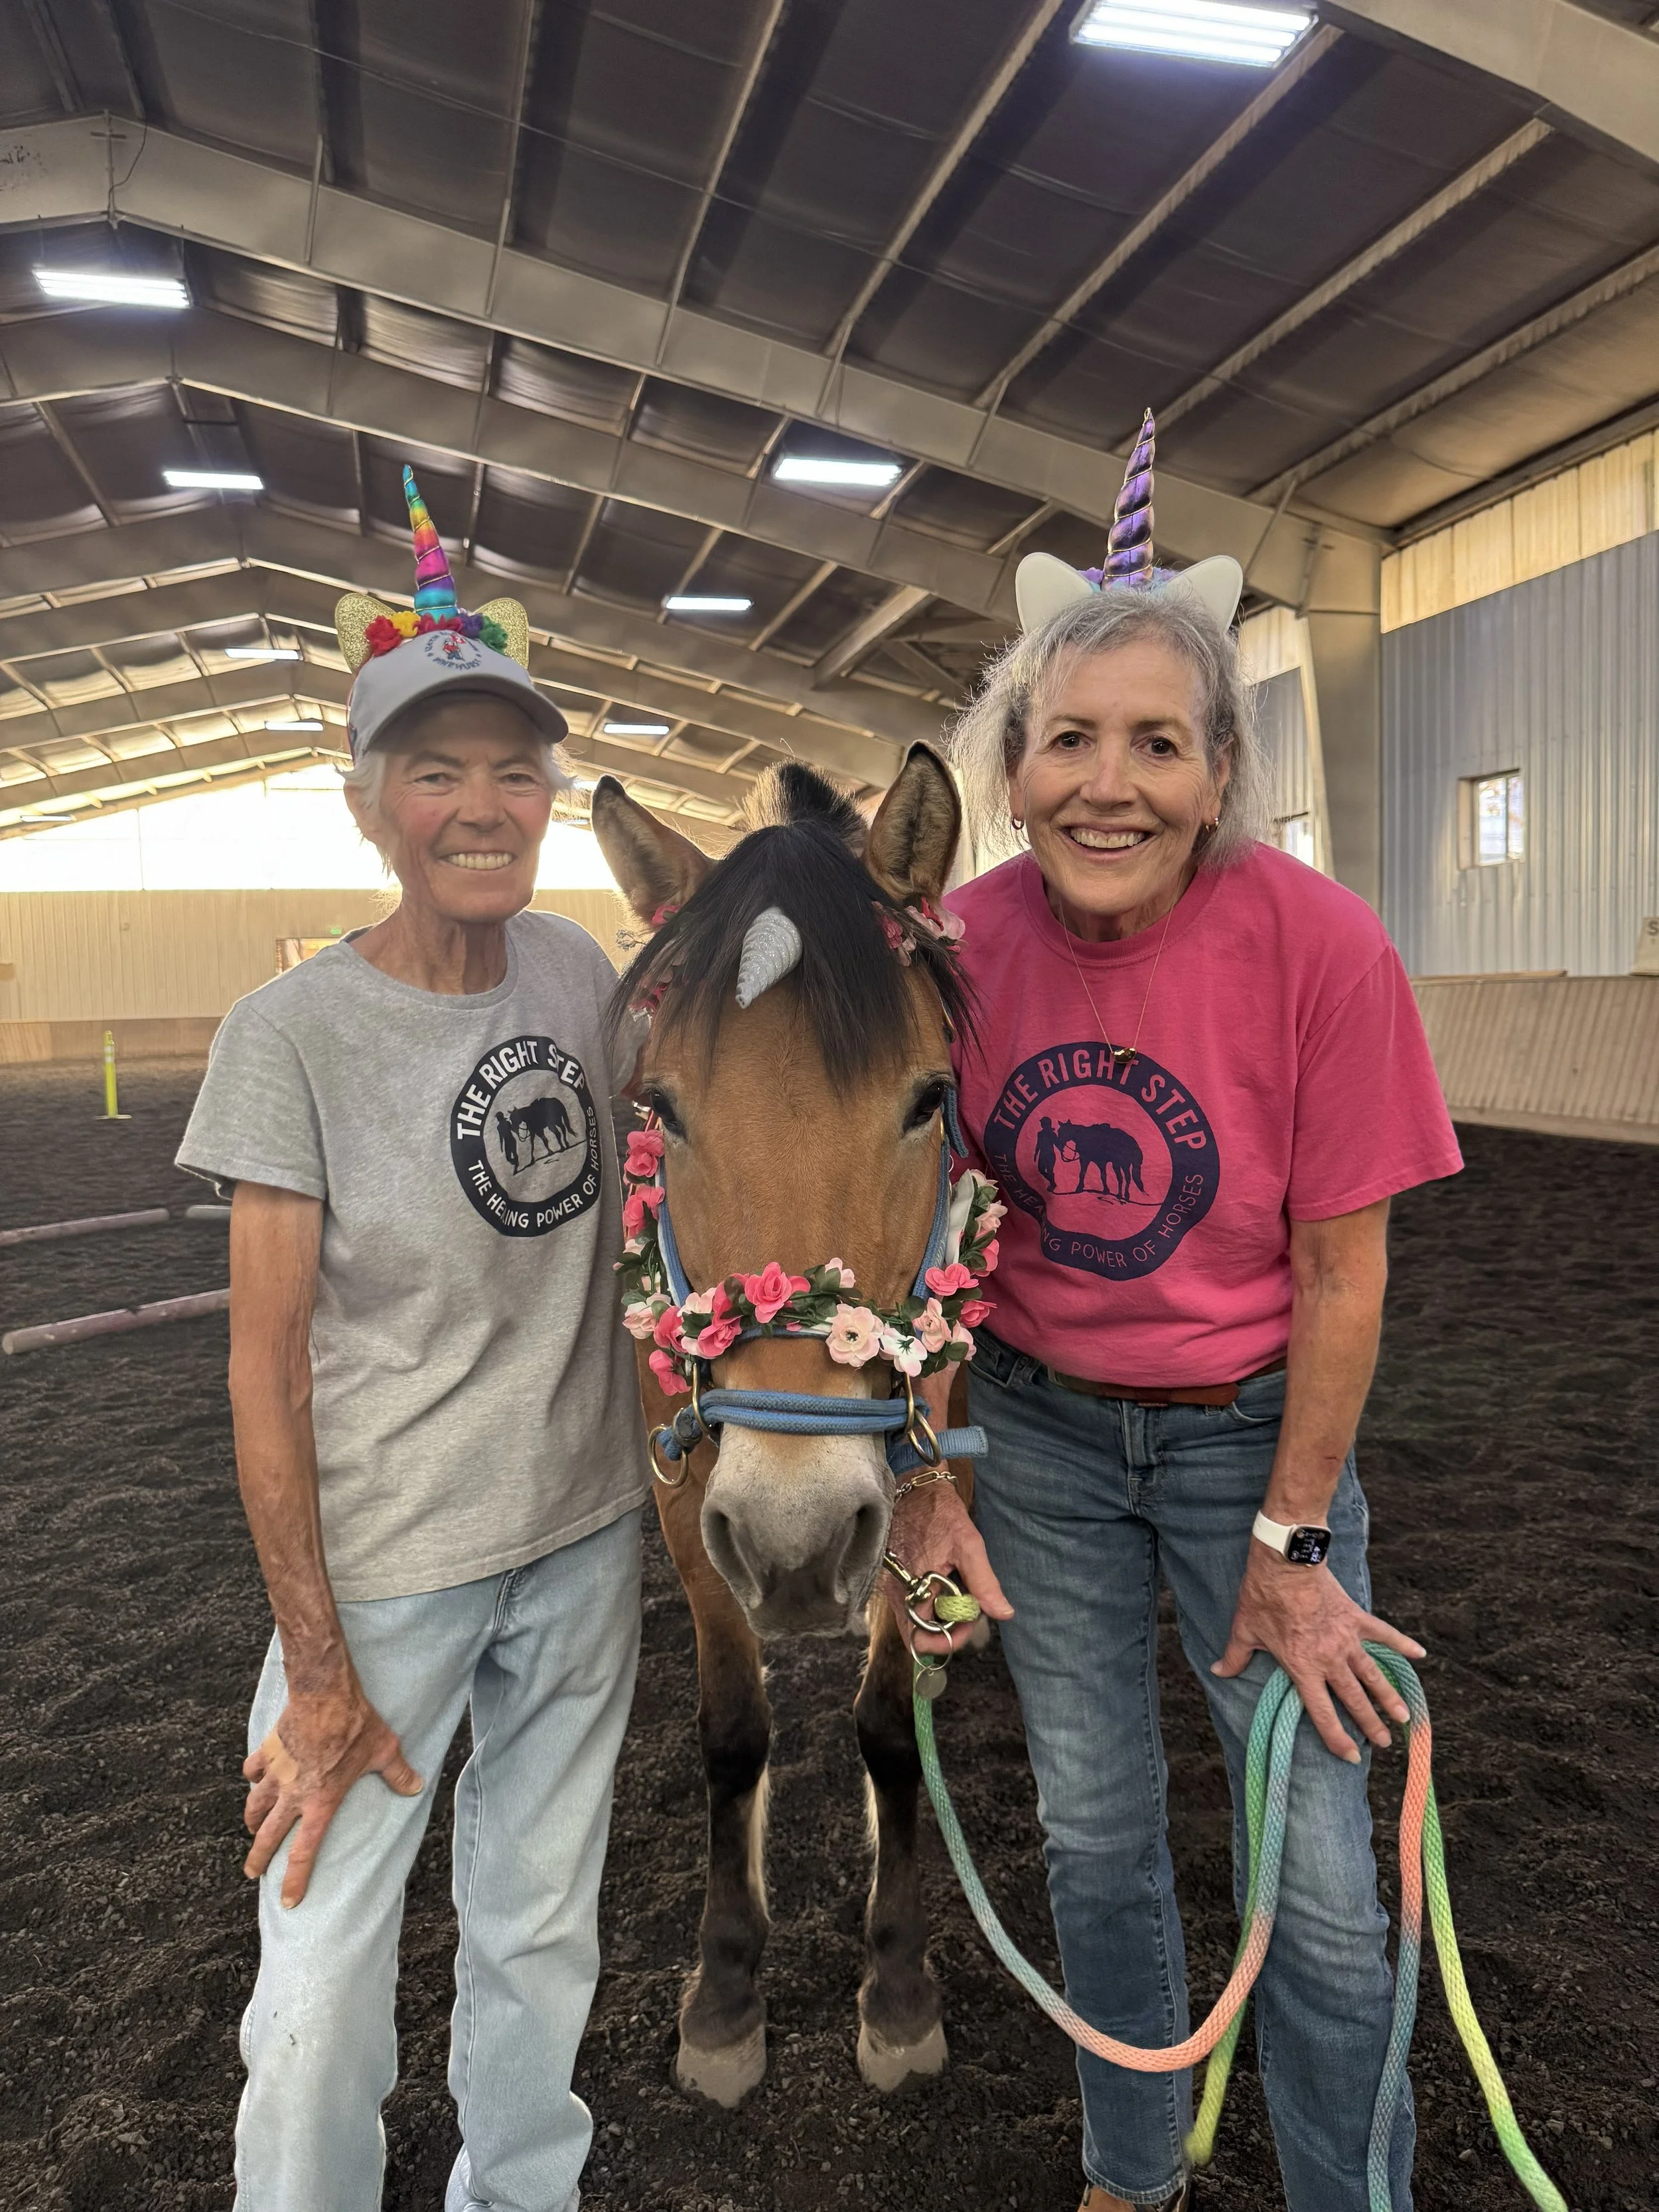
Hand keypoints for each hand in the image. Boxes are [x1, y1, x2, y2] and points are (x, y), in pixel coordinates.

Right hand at [241, 1677, 423, 1905]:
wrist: (324, 1694)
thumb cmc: (356, 1724)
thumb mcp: (384, 1750)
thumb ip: (398, 1774)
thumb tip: (417, 1787)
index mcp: (321, 1802)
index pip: (305, 1852)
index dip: (296, 1879)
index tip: (288, 1900)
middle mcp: (294, 1794)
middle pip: (268, 1836)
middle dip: (259, 1858)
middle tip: (253, 1873)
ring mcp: (277, 1773)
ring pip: (255, 1806)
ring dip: (251, 1820)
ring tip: (251, 1829)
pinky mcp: (268, 1751)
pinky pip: (253, 1769)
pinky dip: (252, 1776)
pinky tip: (254, 1778)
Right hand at [883, 1475, 1013, 1659]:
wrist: (916, 1487)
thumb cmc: (942, 1513)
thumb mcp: (969, 1545)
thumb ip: (984, 1583)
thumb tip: (1004, 1613)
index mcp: (912, 1588)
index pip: (922, 1638)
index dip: (948, 1640)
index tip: (970, 1620)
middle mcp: (896, 1592)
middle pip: (917, 1634)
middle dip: (945, 1630)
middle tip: (967, 1611)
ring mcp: (892, 1584)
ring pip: (913, 1619)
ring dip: (938, 1616)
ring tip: (959, 1595)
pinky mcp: (893, 1576)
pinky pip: (910, 1603)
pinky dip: (930, 1603)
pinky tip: (945, 1584)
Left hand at [1212, 1545, 1424, 1762]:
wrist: (1285, 1563)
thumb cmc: (1262, 1597)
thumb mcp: (1244, 1630)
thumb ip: (1234, 1656)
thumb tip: (1217, 1672)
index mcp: (1303, 1668)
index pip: (1322, 1713)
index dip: (1337, 1738)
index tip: (1351, 1756)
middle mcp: (1329, 1659)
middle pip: (1354, 1700)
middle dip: (1371, 1724)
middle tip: (1385, 1743)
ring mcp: (1346, 1639)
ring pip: (1373, 1675)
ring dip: (1389, 1696)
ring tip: (1405, 1715)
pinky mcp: (1356, 1618)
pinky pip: (1384, 1634)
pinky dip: (1402, 1643)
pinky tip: (1419, 1654)